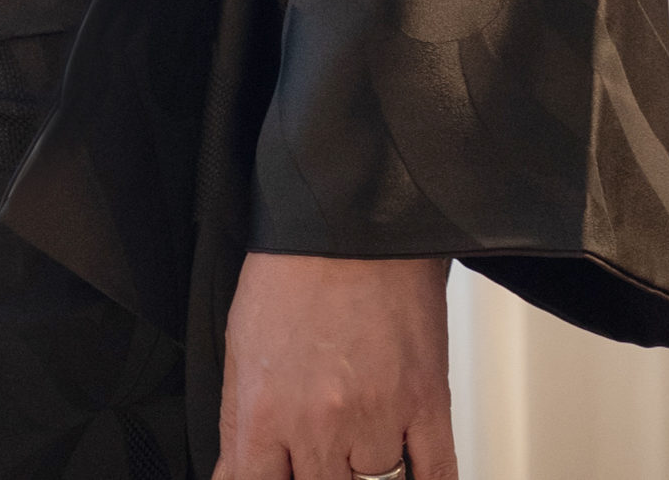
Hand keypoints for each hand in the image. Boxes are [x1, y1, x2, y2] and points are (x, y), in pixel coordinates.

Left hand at [213, 251, 455, 478]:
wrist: (352, 214)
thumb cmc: (294, 268)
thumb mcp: (241, 342)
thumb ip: (237, 421)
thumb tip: (231, 474)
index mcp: (266, 410)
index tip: (277, 472)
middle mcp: (320, 424)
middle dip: (320, 474)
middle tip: (322, 448)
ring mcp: (378, 418)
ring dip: (368, 473)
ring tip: (360, 440)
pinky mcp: (427, 404)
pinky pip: (437, 476)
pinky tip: (411, 471)